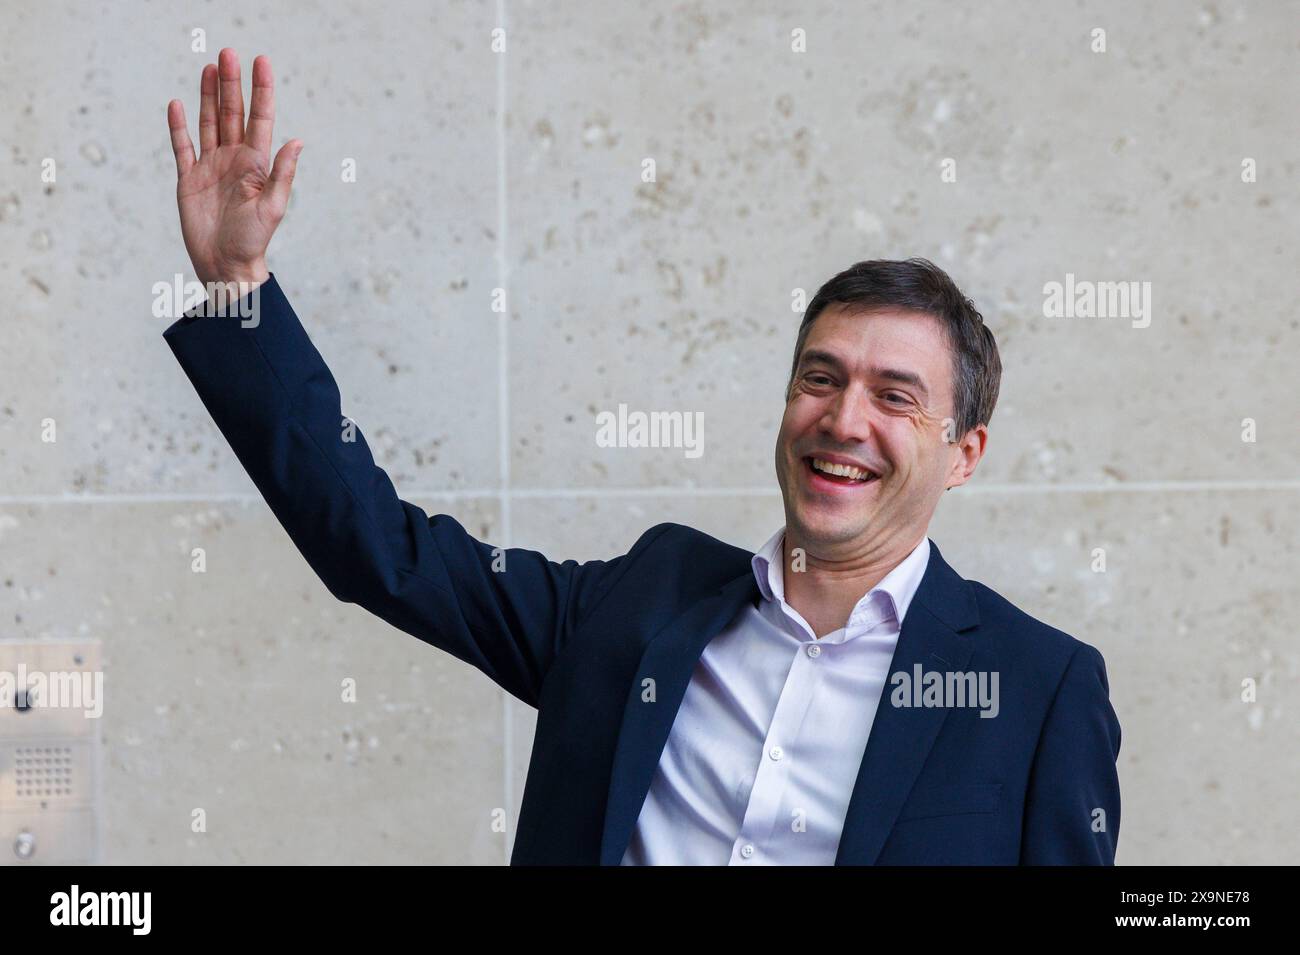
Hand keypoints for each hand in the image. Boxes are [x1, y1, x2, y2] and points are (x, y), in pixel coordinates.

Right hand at [166, 49, 301, 287]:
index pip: (260, 118)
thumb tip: (297, 141)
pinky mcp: (189, 178)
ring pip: (209, 123)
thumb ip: (282, 173)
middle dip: (231, 84)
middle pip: (232, 113)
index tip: (261, 62)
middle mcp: (234, 159)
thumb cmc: (253, 241)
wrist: (225, 265)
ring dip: (209, 96)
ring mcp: (211, 166)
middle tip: (228, 53)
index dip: (261, 91)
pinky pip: (182, 146)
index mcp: (256, 164)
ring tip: (210, 67)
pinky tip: (178, 104)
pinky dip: (179, 126)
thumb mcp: (272, 207)